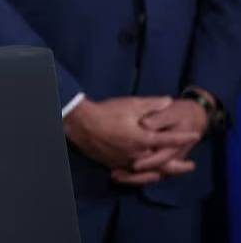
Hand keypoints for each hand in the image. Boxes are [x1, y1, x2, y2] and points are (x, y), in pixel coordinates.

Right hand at [63, 96, 200, 185]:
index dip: (184, 137)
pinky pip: (133, 174)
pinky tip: (147, 174)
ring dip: (163, 171)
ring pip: (149, 171)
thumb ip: (152, 104)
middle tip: (190, 166)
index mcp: (143, 138)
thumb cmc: (106, 112)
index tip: (196, 136)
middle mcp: (137, 154)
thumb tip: (168, 101)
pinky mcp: (114, 164)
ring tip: (171, 172)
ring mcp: (125, 161)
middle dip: (179, 165)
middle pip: (163, 163)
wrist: (80, 123)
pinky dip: (144, 175)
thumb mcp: (130, 104)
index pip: (169, 139)